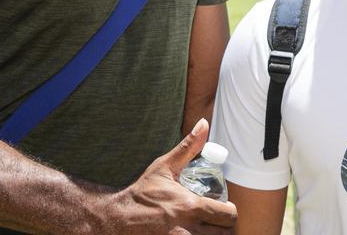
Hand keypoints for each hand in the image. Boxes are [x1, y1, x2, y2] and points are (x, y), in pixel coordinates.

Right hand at [98, 118, 236, 234]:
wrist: (117, 218)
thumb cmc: (142, 193)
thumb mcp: (164, 167)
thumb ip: (188, 147)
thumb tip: (204, 123)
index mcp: (191, 207)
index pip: (229, 215)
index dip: (229, 211)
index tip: (224, 208)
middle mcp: (188, 228)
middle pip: (225, 233)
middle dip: (224, 226)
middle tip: (217, 220)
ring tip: (207, 227)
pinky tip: (194, 232)